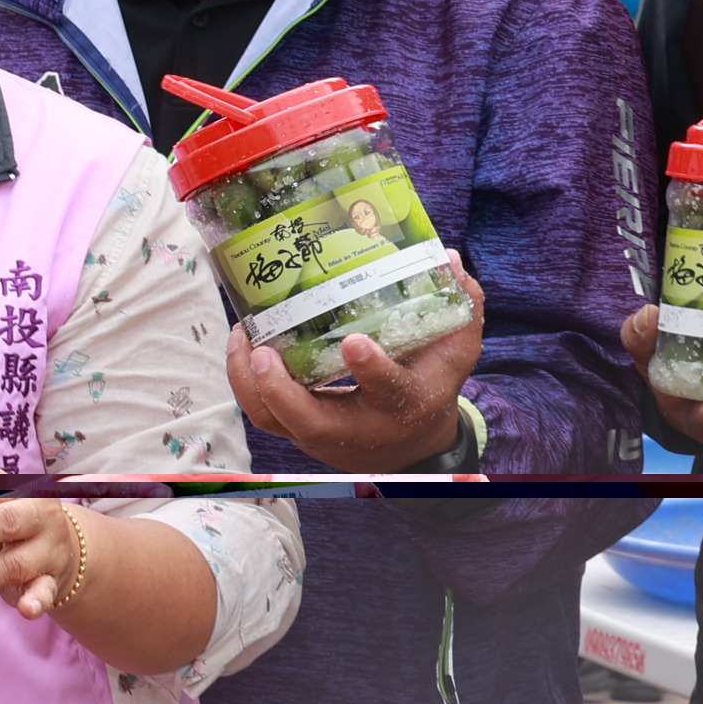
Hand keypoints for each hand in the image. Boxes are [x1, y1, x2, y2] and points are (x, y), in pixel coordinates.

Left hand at [225, 250, 484, 467]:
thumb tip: (449, 258)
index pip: (389, 392)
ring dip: (250, 383)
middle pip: (310, 422)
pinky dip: (246, 383)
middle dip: (281, 390)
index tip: (354, 341)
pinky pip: (264, 414)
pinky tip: (240, 346)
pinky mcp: (298, 433)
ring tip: (242, 337)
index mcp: (404, 405)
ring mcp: (322, 436)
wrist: (412, 445)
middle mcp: (360, 427)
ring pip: (275, 420)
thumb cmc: (431, 388)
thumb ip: (461, 308)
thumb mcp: (455, 353)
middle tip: (263, 351)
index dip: (371, 370)